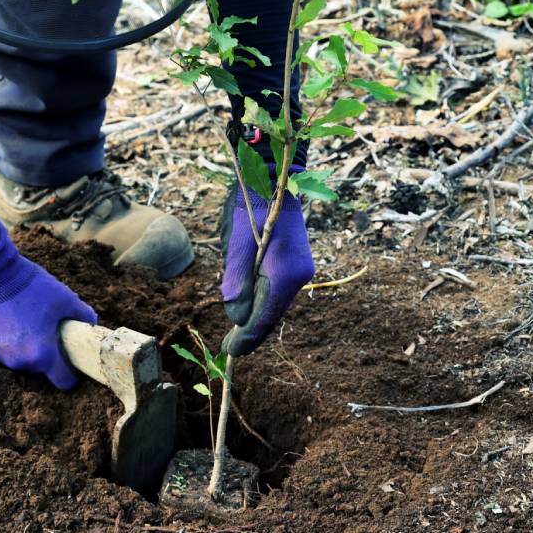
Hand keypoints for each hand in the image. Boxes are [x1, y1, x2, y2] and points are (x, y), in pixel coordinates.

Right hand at [0, 227, 97, 388]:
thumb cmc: (29, 287)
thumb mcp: (65, 298)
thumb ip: (83, 315)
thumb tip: (91, 323)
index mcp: (42, 354)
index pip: (64, 381)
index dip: (71, 372)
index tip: (71, 357)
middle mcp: (20, 361)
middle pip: (42, 368)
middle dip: (49, 354)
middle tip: (50, 330)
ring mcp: (0, 354)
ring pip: (23, 359)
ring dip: (28, 347)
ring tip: (29, 321)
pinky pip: (5, 349)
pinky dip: (11, 339)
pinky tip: (11, 317)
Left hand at [220, 177, 314, 355]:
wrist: (274, 179)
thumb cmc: (251, 208)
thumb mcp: (236, 245)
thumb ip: (236, 282)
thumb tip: (237, 317)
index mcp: (285, 273)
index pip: (265, 316)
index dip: (247, 337)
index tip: (232, 352)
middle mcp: (299, 275)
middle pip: (272, 313)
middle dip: (251, 331)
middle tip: (231, 349)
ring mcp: (302, 270)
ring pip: (276, 302)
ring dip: (257, 316)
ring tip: (236, 334)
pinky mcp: (298, 264)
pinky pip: (279, 291)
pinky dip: (264, 301)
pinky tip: (250, 309)